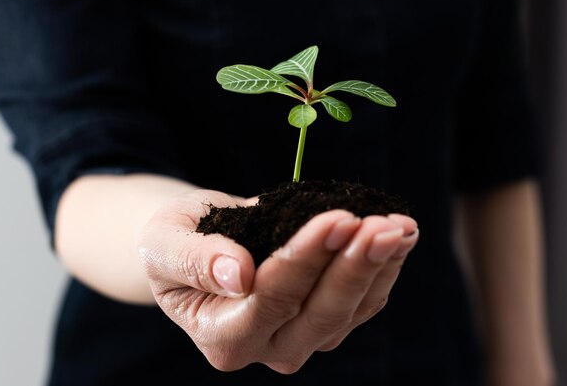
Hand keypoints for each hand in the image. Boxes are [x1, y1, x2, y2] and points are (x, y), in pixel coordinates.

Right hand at [138, 189, 418, 372]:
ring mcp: (301, 339)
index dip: (306, 259)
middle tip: (385, 225)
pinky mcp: (326, 321)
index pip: (271, 300)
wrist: (200, 246)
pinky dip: (385, 268)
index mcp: (222, 336)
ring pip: (350, 311)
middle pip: (320, 315)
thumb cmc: (176, 241)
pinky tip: (400, 234)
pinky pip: (364, 302)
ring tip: (401, 226)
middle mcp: (266, 348)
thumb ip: (194, 260)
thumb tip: (238, 275)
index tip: (337, 218)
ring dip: (380, 267)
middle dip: (356, 267)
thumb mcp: (165, 243)